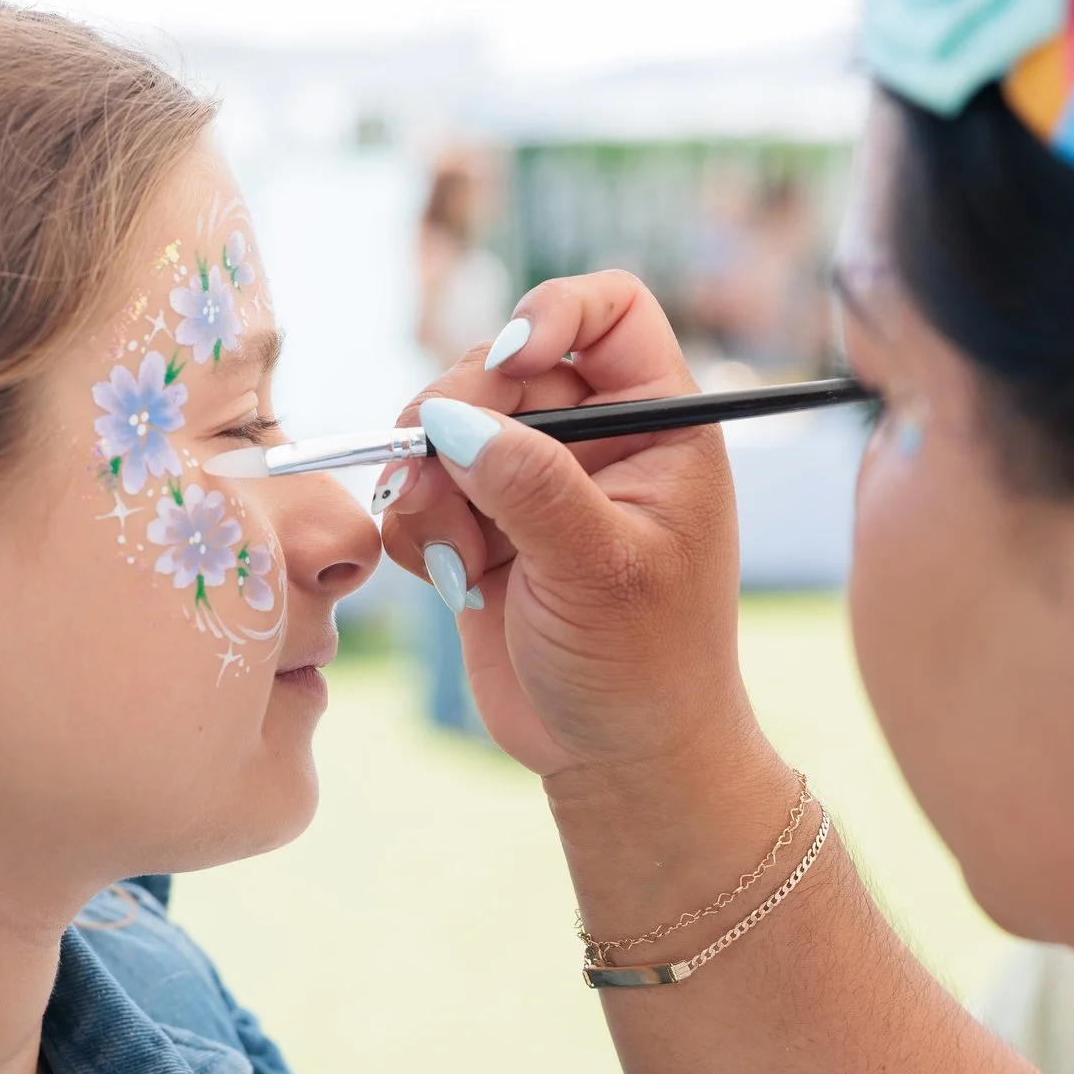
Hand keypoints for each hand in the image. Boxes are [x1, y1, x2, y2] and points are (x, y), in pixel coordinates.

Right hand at [379, 271, 769, 793]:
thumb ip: (530, 485)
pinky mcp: (479, 529)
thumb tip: (449, 419)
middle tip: (428, 467)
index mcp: (657, 426)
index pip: (610, 311)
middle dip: (456, 413)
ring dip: (427, 482)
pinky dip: (415, 528)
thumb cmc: (646, 668)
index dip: (553, 313)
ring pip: (445, 428)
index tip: (513, 357)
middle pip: (501, 365)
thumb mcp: (601, 569)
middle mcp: (593, 441)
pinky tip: (449, 579)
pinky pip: (420, 492)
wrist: (617, 762)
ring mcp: (531, 484)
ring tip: (450, 552)